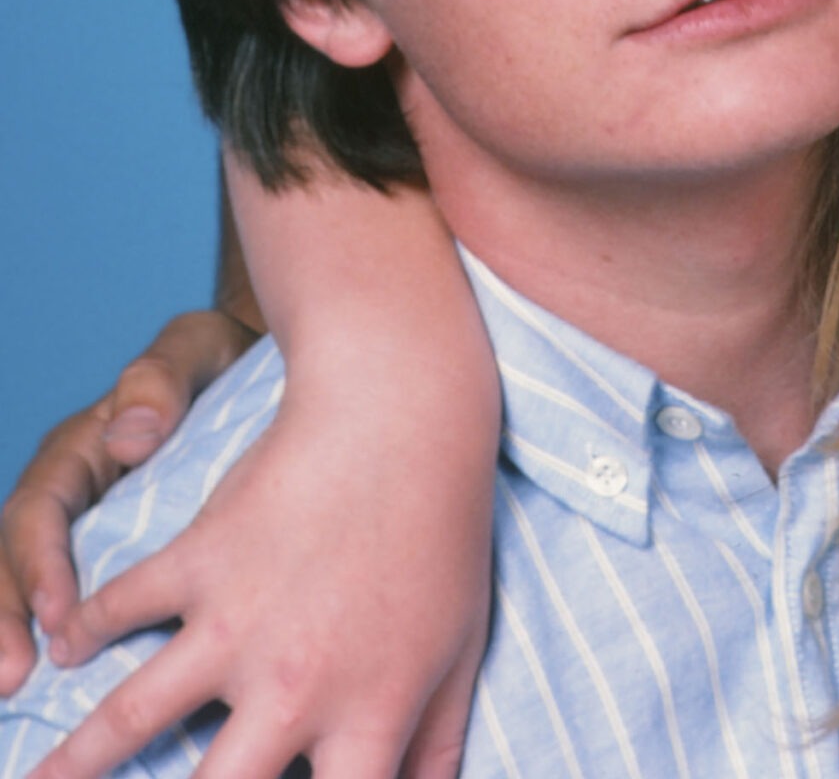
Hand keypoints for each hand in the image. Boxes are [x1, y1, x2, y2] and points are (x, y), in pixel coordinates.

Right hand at [0, 311, 253, 695]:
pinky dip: (68, 654)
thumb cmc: (221, 363)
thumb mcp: (195, 350)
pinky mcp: (115, 569)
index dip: (39, 564)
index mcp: (78, 451)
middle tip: (13, 680)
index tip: (59, 615)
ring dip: (17, 646)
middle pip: (13, 566)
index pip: (37, 511)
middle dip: (7, 622)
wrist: (261, 377)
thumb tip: (129, 437)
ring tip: (20, 700)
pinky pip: (81, 614)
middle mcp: (70, 499)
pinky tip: (80, 707)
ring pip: (30, 596)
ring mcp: (85, 538)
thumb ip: (159, 378)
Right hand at [25, 363, 496, 778]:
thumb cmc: (445, 529)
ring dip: (73, 762)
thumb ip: (438, 742)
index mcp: (366, 714)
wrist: (405, 410)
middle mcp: (293, 685)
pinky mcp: (200, 559)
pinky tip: (64, 644)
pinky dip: (86, 625)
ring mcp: (236, 622)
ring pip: (129, 717)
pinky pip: (123, 603)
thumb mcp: (461, 645)